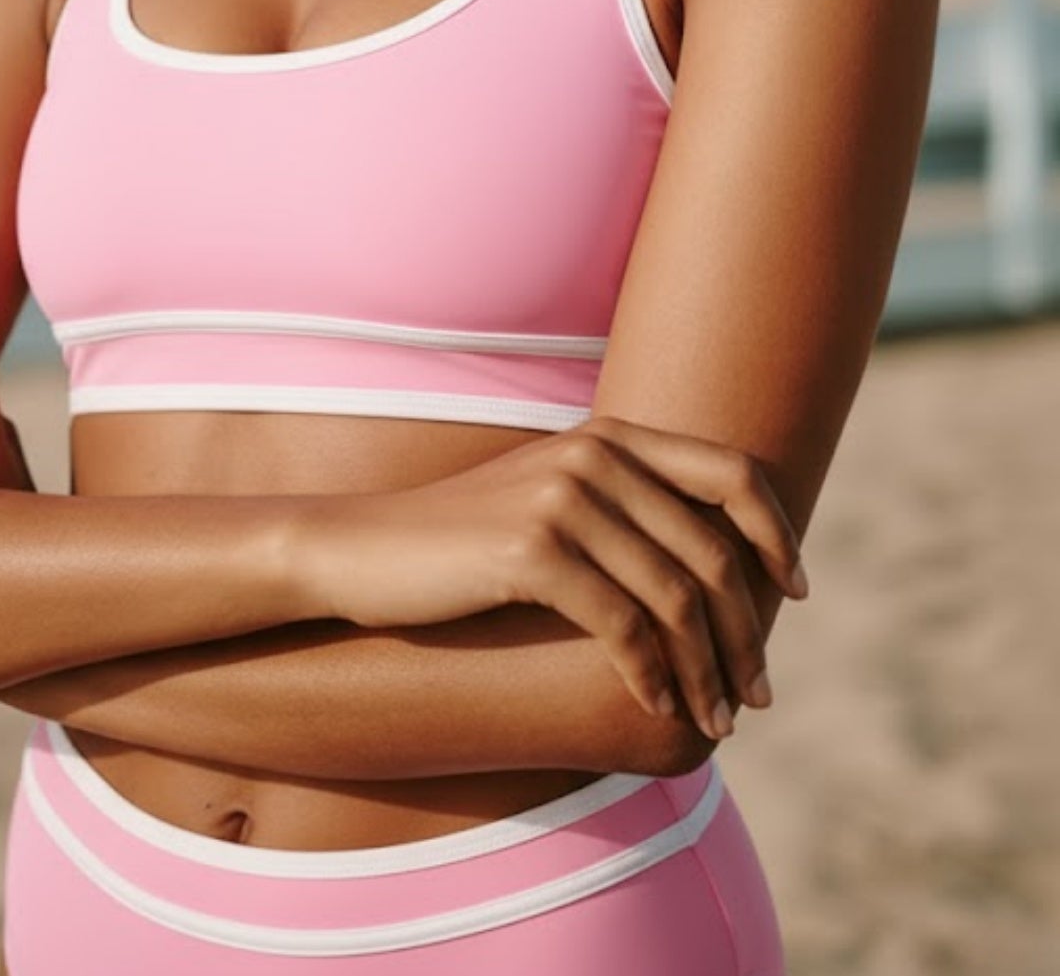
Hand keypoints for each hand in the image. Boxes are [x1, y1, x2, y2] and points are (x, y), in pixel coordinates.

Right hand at [292, 417, 807, 743]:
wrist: (364, 550)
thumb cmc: (465, 542)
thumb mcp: (554, 502)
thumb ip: (626, 509)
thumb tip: (712, 570)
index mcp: (612, 437)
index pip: (733, 472)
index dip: (776, 533)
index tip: (793, 593)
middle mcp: (596, 456)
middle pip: (713, 549)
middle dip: (746, 632)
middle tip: (759, 695)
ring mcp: (564, 499)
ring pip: (675, 597)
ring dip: (708, 671)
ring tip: (719, 721)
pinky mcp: (533, 551)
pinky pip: (622, 626)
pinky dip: (652, 676)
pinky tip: (656, 706)